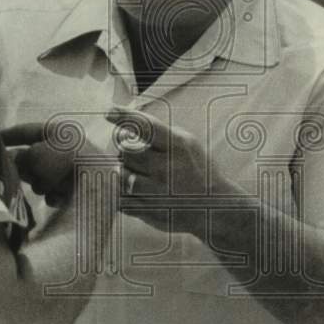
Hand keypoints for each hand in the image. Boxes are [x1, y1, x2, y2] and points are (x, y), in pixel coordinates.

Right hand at [0, 122, 77, 207]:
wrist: (100, 187)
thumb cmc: (66, 164)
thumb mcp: (35, 155)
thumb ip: (19, 157)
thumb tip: (12, 160)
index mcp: (57, 131)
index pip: (25, 131)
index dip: (7, 136)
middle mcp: (65, 147)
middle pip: (32, 157)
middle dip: (24, 168)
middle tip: (14, 175)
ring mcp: (72, 168)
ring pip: (42, 177)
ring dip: (40, 184)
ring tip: (48, 187)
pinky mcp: (79, 188)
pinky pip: (56, 192)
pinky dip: (54, 196)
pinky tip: (59, 199)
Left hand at [106, 106, 208, 231]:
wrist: (214, 208)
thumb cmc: (197, 170)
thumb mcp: (188, 144)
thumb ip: (160, 132)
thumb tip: (126, 123)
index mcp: (178, 148)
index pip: (146, 127)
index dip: (124, 117)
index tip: (109, 112)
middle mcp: (165, 169)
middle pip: (125, 150)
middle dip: (125, 148)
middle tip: (135, 151)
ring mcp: (155, 193)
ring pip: (119, 173)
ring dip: (124, 169)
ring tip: (141, 171)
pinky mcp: (147, 211)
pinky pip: (120, 196)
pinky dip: (123, 190)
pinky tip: (139, 188)